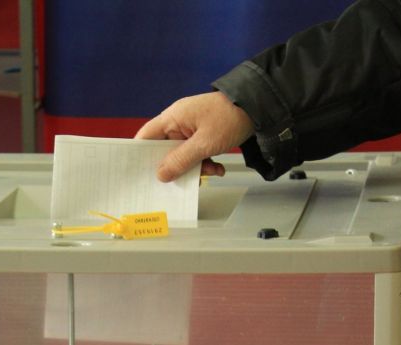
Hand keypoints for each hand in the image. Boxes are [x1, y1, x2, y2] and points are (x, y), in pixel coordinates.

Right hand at [135, 92, 254, 180]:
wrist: (260, 107)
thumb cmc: (230, 118)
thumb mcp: (205, 143)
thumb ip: (181, 160)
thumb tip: (161, 175)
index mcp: (173, 118)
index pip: (146, 137)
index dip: (140, 155)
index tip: (140, 174)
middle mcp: (178, 123)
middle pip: (164, 151)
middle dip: (174, 167)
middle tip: (179, 181)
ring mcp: (191, 130)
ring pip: (182, 156)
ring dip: (195, 168)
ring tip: (210, 171)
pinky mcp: (203, 135)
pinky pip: (196, 154)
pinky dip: (205, 163)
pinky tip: (218, 167)